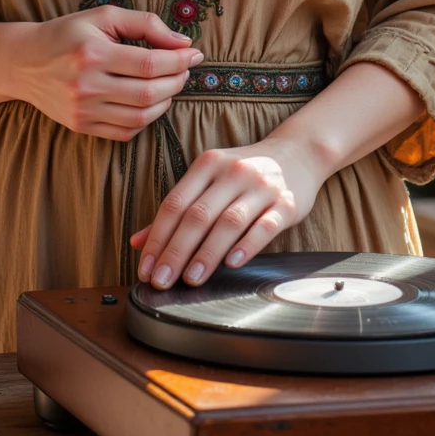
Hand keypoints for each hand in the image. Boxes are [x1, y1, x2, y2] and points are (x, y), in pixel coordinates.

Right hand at [0, 7, 201, 141]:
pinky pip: (125, 132)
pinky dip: (145, 120)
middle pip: (149, 93)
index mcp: (93, 54)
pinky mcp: (81, 126)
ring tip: (170, 85)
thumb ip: (145, 24)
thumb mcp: (104, 17)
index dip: (179, 61)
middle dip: (177, 81)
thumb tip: (183, 43)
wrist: (24, 63)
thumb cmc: (68, 34)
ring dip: (165, 102)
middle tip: (184, 69)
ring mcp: (83, 111)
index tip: (193, 54)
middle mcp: (86, 86)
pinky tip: (148, 103)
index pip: (150, 64)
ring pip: (141, 117)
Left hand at [129, 136, 323, 288]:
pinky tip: (232, 264)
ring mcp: (260, 187)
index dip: (157, 238)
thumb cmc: (244, 173)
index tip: (146, 268)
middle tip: (162, 280)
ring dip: (207, 253)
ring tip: (191, 279)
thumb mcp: (208, 180)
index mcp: (207, 165)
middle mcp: (232, 172)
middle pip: (197, 215)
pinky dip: (247, 246)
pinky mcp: (286, 203)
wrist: (297, 154)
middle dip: (176, 251)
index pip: (174, 203)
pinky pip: (264, 227)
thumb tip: (137, 242)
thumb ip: (176, 210)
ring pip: (228, 222)